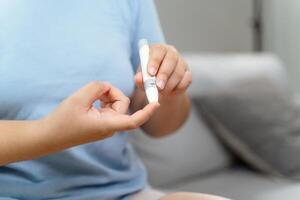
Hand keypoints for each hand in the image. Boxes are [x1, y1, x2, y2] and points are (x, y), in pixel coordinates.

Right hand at [43, 81, 159, 144]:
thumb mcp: (79, 99)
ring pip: (115, 103)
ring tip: (89, 97)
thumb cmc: (62, 120)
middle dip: (111, 92)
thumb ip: (96, 88)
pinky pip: (109, 107)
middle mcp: (110, 127)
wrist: (49, 135)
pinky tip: (90, 100)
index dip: (146, 112)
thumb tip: (107, 86)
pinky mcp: (101, 123)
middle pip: (122, 103)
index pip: (133, 121)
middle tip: (94, 91)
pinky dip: (102, 99)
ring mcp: (106, 125)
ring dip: (105, 95)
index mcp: (107, 125)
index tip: (157, 104)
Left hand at [135, 44, 191, 97]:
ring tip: (162, 92)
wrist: (162, 87)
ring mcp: (182, 62)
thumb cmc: (150, 78)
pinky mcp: (188, 73)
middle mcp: (172, 53)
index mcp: (158, 50)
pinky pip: (185, 81)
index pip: (158, 51)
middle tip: (158, 86)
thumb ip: (140, 78)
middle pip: (171, 60)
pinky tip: (170, 92)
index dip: (155, 61)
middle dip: (164, 74)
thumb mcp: (142, 78)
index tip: (151, 73)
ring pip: (178, 72)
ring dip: (170, 84)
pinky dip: (177, 88)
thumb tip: (138, 78)